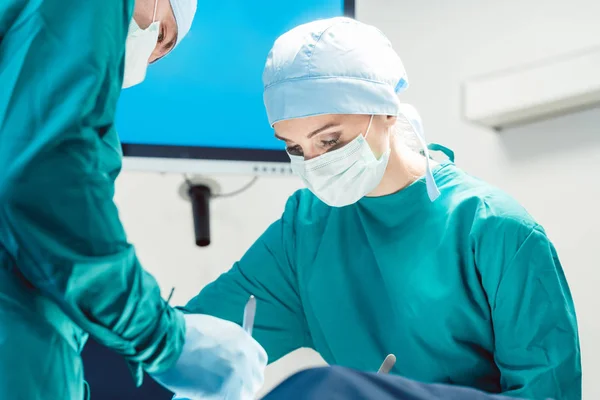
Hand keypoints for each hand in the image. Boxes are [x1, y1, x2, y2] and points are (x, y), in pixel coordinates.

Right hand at [151, 313, 267, 399]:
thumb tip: (227, 363)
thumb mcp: (215, 331)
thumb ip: (227, 346)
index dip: (250, 370)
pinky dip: (215, 399)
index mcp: (243, 339)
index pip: (260, 361)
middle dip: (242, 387)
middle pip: (254, 381)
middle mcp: (245, 356)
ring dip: (229, 395)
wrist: (167, 338)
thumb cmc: (182, 333)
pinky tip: (201, 394)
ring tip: (209, 391)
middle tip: (225, 389)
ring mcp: (236, 374)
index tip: (241, 376)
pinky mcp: (224, 391)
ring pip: (243, 395)